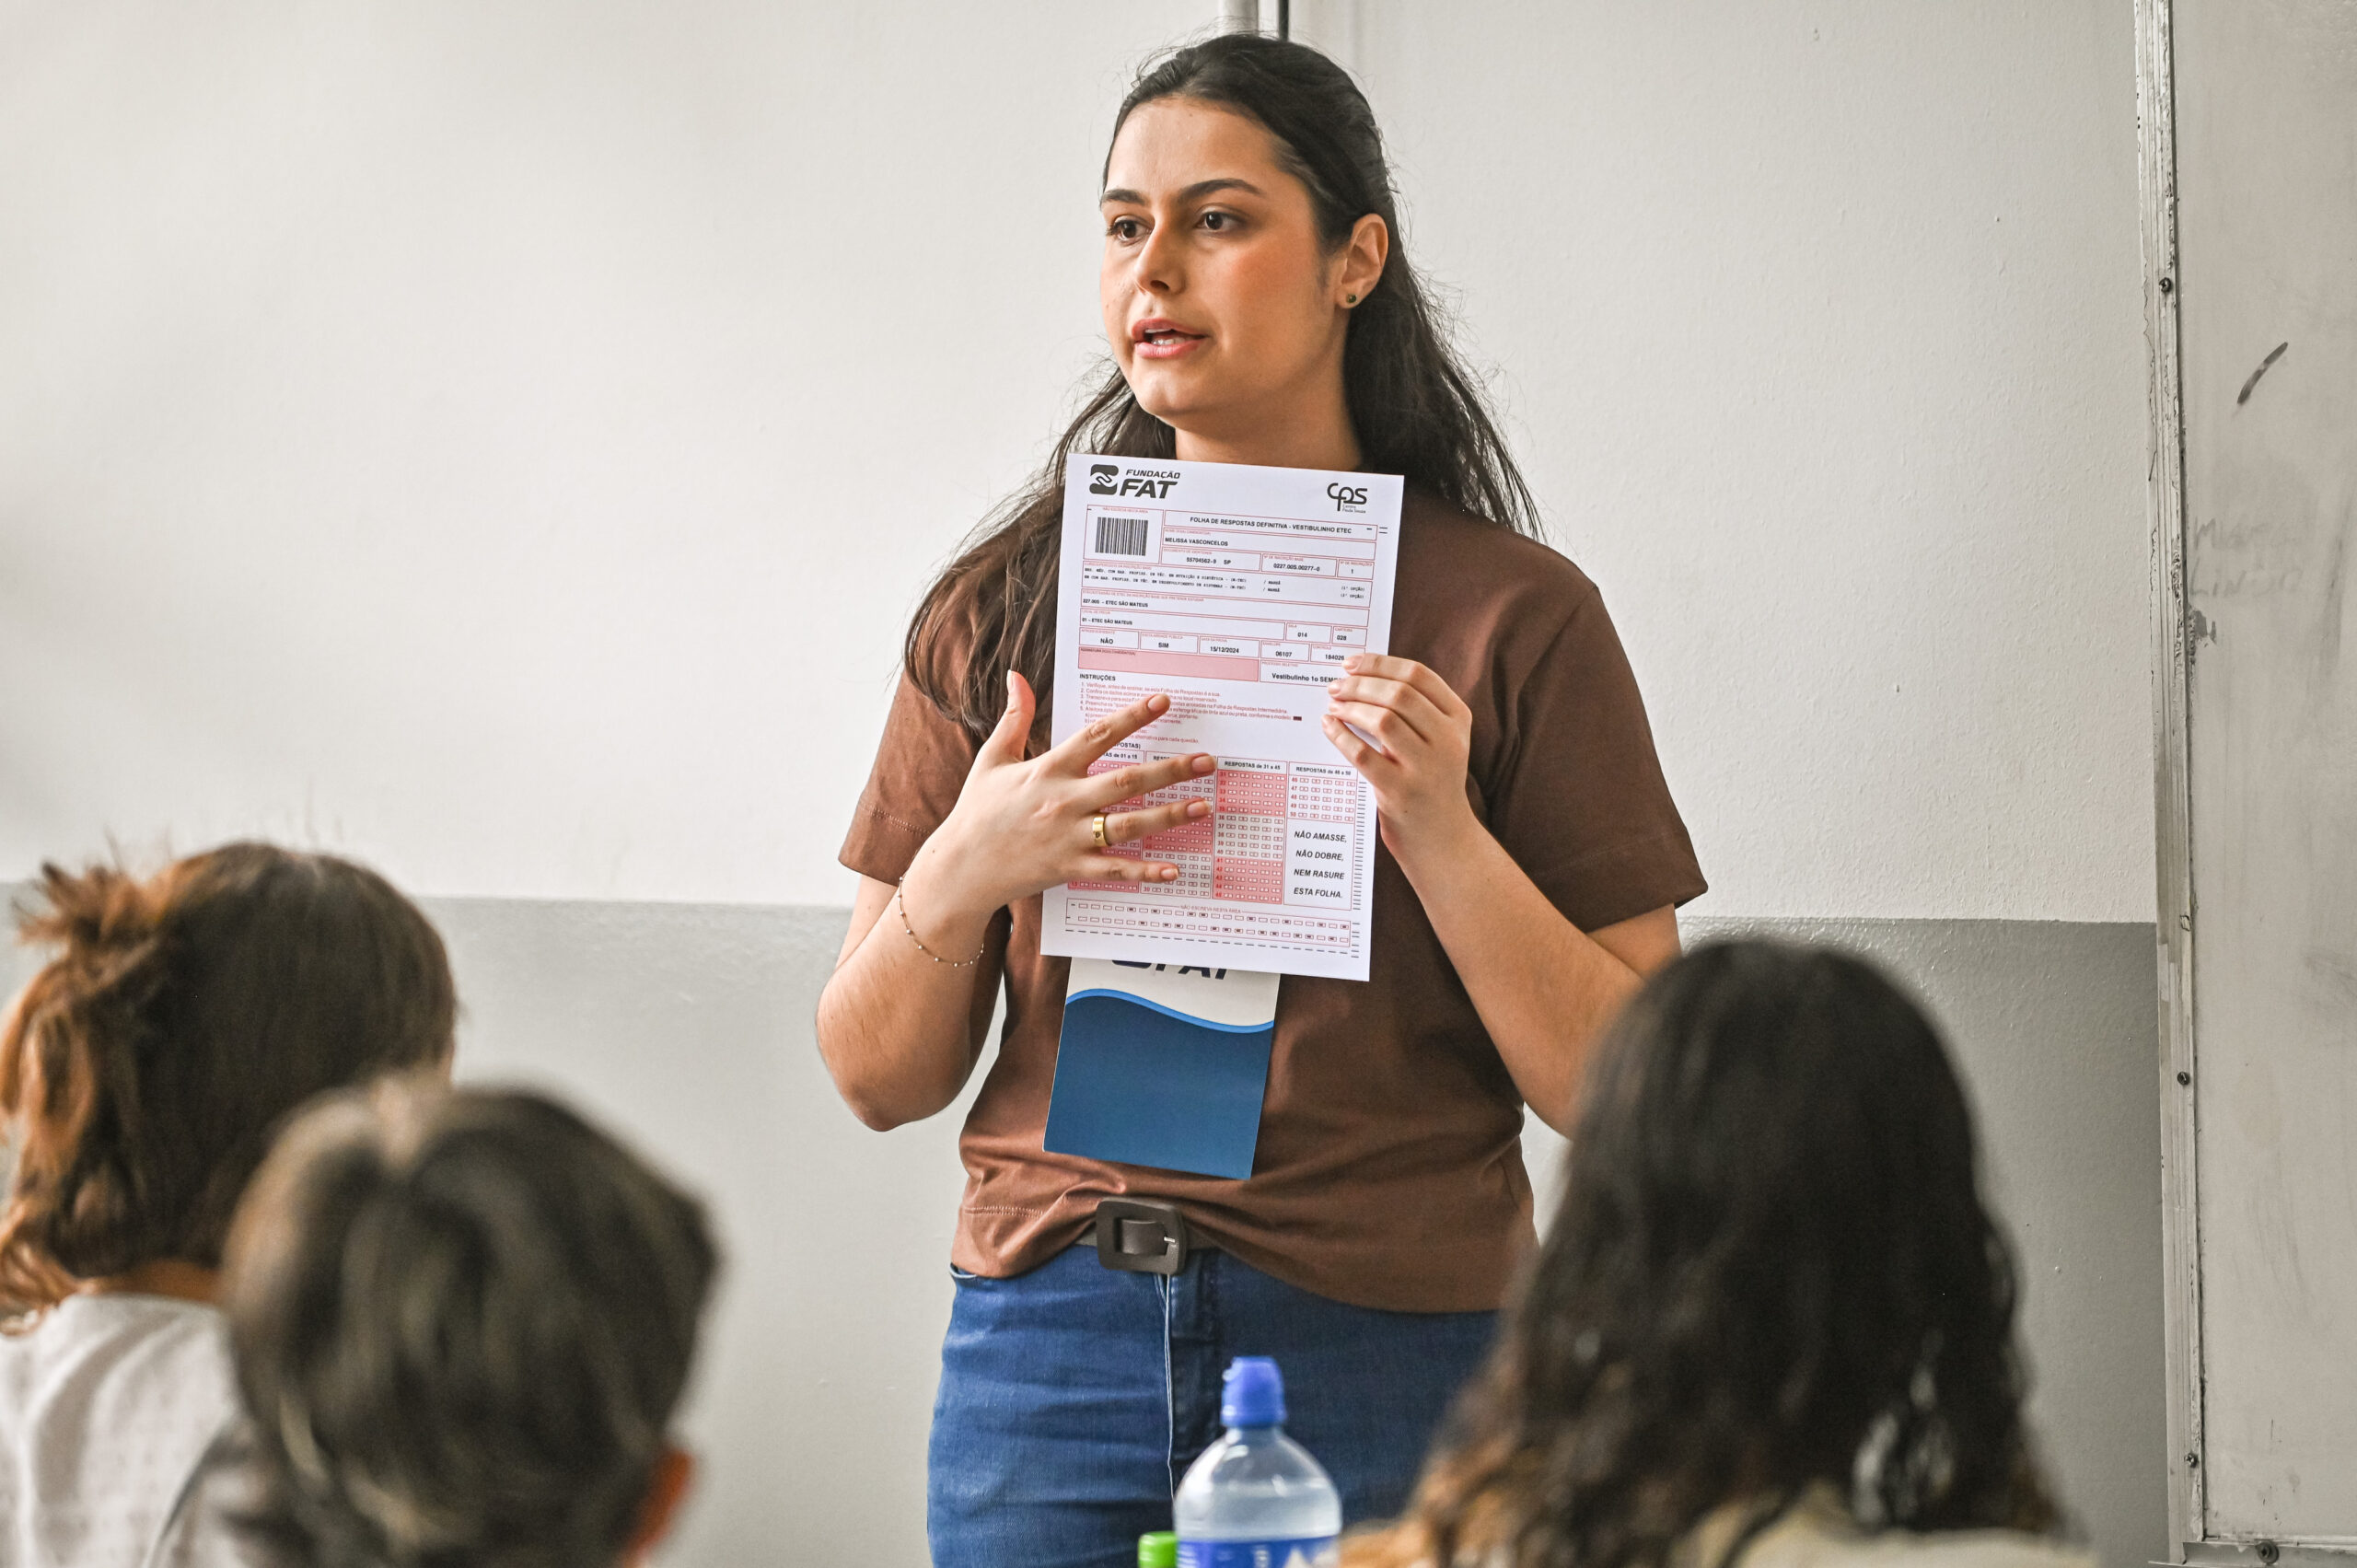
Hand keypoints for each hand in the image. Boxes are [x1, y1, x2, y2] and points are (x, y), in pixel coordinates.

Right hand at [911, 672, 1213, 924]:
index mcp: (1048, 770)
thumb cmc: (977, 812)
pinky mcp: (1070, 868)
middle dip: (1169, 770)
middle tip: (1206, 761)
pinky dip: (1144, 871)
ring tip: (1203, 805)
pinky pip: (1114, 870)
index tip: (1163, 702)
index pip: (1097, 736)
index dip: (1132, 717)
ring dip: (1169, 815)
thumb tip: (1016, 676)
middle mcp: (1063, 802)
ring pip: (1128, 825)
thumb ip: (1013, 718)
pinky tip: (1174, 868)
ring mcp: (1069, 837)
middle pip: (1126, 781)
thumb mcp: (993, 759)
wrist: (961, 867)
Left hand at [1322, 654, 1476, 855]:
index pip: (1418, 675)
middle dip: (1360, 685)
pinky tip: (1330, 727)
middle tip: (1336, 687)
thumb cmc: (1431, 779)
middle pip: (1398, 694)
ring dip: (1350, 708)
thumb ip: (1415, 708)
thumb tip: (1362, 674)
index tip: (1351, 664)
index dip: (1380, 664)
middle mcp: (1448, 741)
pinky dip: (1341, 736)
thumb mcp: (1439, 739)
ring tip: (1334, 706)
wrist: (1442, 837)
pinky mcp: (1400, 792)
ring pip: (1382, 720)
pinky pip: (1363, 755)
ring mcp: (1425, 768)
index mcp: (1457, 719)